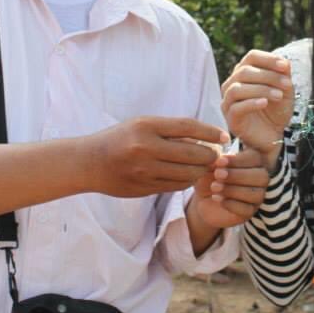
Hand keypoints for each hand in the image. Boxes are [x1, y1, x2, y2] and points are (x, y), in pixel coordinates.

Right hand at [85, 116, 228, 196]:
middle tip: (216, 154)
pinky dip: (187, 181)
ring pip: (188, 174)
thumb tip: (205, 137)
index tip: (224, 136)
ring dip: (201, 170)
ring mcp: (145, 171)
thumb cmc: (120, 139)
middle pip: (193, 153)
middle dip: (211, 155)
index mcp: (146, 126)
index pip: (189, 127)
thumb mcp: (142, 124)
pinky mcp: (144, 188)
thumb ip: (170, 130)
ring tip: (204, 166)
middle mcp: (146, 148)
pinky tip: (188, 175)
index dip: (211, 132)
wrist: (89, 162)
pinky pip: (176, 186)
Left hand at [190, 147, 268, 228]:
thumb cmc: (209, 177)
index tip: (220, 161)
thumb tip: (219, 160)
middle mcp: (260, 179)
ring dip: (233, 190)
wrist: (202, 200)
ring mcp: (256, 197)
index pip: (256, 158)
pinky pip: (247, 210)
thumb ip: (216, 162)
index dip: (239, 160)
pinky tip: (216, 198)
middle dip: (238, 175)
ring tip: (214, 187)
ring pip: (255, 194)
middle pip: (261, 176)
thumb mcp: (210, 167)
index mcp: (253, 162)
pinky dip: (230, 204)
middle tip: (218, 174)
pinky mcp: (249, 213)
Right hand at [221, 50, 294, 154]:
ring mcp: (228, 101)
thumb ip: (284, 75)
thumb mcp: (285, 90)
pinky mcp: (230, 118)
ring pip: (237, 88)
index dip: (268, 59)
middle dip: (269, 76)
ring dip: (261, 89)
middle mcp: (232, 84)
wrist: (274, 136)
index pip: (251, 57)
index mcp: (244, 73)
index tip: (285, 66)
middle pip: (244, 71)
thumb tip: (284, 62)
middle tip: (287, 85)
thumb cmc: (276, 111)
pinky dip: (251, 103)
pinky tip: (265, 103)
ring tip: (279, 96)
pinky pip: (236, 107)